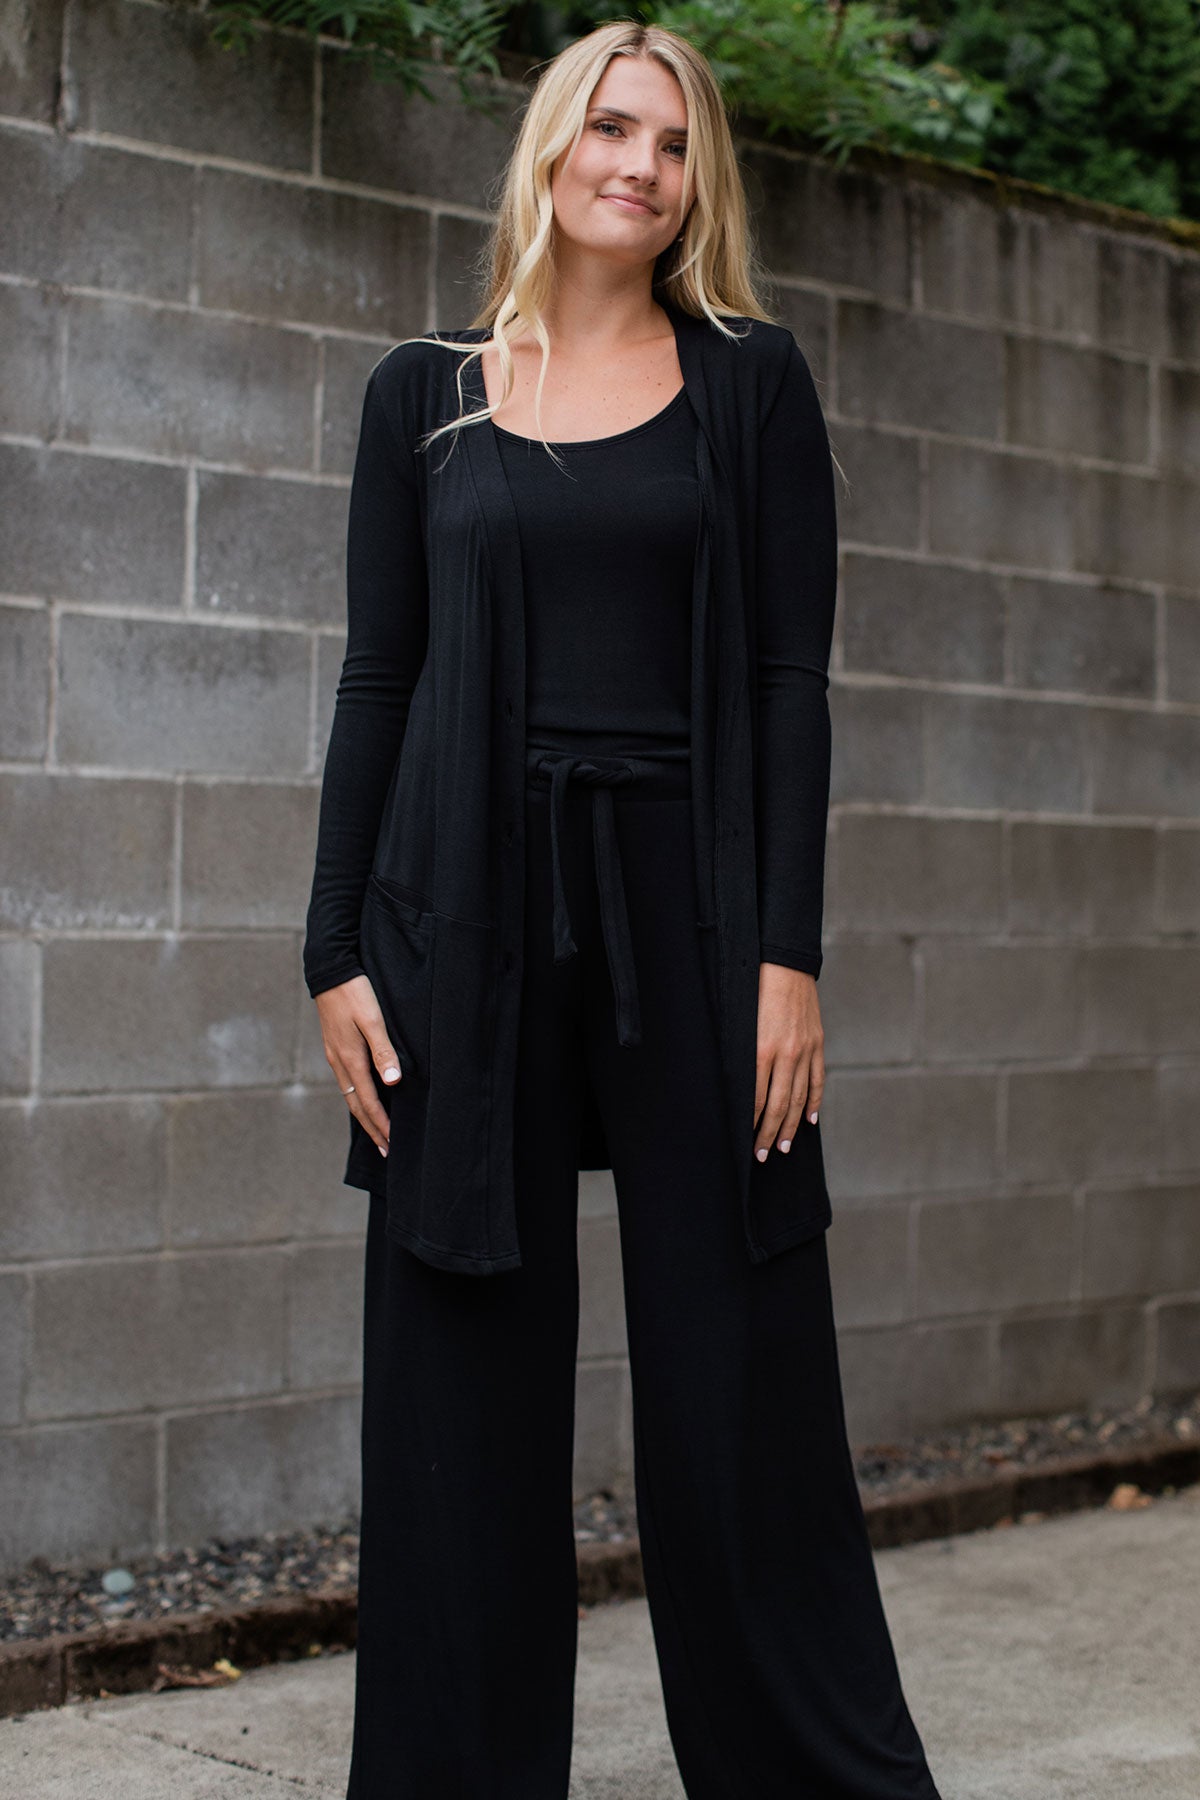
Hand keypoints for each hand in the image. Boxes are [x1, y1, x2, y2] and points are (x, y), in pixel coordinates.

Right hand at [315, 974, 401, 1158]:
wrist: (329, 971)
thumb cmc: (354, 993)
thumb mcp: (372, 1019)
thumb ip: (383, 1050)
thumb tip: (392, 1082)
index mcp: (350, 1059)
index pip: (368, 1101)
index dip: (381, 1124)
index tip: (393, 1142)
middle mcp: (339, 1062)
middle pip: (356, 1105)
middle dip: (372, 1128)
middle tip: (385, 1150)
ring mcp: (334, 1056)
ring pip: (350, 1095)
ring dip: (364, 1116)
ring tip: (376, 1131)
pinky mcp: (334, 1048)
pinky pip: (346, 1082)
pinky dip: (357, 1098)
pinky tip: (364, 1098)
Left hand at [753, 963, 824, 1161]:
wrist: (784, 963)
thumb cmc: (752, 990)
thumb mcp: (738, 1023)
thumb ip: (740, 1056)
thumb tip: (735, 1089)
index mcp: (761, 1049)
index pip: (756, 1099)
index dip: (751, 1124)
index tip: (745, 1142)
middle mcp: (785, 1054)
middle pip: (778, 1105)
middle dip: (768, 1134)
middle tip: (762, 1155)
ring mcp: (805, 1050)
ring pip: (799, 1098)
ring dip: (790, 1126)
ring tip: (782, 1146)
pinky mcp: (817, 1044)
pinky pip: (816, 1080)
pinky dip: (814, 1102)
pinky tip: (809, 1120)